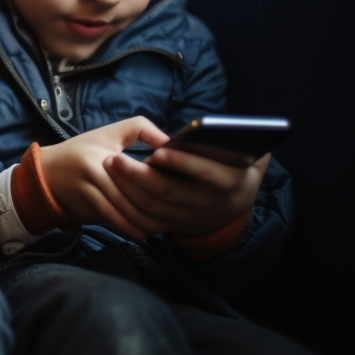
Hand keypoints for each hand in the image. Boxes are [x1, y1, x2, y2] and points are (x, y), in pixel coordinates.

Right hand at [40, 116, 169, 238]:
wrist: (44, 173)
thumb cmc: (81, 151)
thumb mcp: (107, 133)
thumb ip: (139, 129)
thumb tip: (170, 142)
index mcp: (105, 152)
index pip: (138, 169)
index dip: (159, 180)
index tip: (179, 187)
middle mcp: (95, 172)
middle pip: (133, 193)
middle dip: (156, 205)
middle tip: (178, 212)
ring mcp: (89, 191)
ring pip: (123, 209)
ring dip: (144, 220)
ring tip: (164, 224)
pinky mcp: (85, 205)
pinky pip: (111, 218)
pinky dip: (128, 227)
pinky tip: (143, 232)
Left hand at [106, 147, 266, 235]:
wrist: (233, 204)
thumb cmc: (235, 167)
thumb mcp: (244, 152)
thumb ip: (234, 139)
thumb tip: (220, 128)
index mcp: (229, 182)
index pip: (205, 174)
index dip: (182, 163)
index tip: (157, 152)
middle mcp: (207, 204)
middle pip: (168, 191)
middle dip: (138, 174)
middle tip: (114, 157)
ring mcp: (188, 218)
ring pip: (151, 207)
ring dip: (126, 187)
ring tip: (109, 164)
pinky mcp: (172, 226)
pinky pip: (145, 222)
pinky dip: (126, 208)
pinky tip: (112, 186)